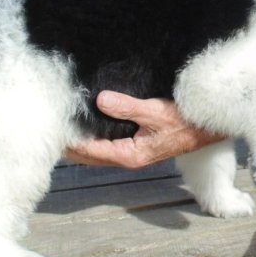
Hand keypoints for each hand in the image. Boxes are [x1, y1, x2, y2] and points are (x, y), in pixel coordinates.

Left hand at [66, 91, 222, 168]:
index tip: (55, 132)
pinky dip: (93, 138)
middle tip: (50, 133)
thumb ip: (127, 107)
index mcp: (130, 155)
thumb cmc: (183, 122)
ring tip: (62, 130)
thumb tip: (100, 100)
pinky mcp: (135, 144)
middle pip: (90, 156)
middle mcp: (127, 157)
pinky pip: (107, 144)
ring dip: (81, 144)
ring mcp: (131, 152)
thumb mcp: (154, 112)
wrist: (206, 129)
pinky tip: (86, 126)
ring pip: (98, 152)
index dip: (72, 142)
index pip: (91, 151)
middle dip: (71, 147)